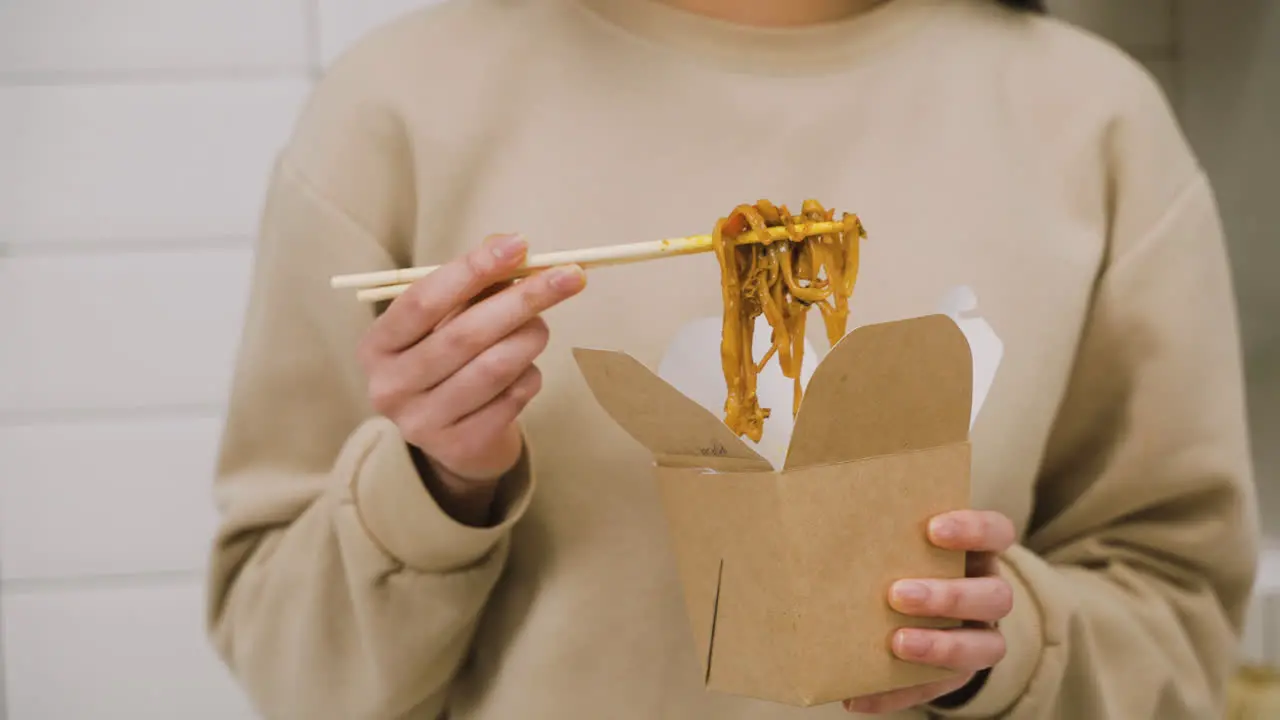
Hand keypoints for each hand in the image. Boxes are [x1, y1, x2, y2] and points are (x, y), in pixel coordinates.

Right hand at [358, 233, 585, 517]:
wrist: (455, 436)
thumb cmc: (451, 358)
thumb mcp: (449, 317)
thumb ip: (473, 282)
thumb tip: (510, 245)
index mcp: (377, 345)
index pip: (423, 300)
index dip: (473, 269)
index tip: (519, 244)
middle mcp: (390, 387)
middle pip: (465, 334)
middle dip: (523, 299)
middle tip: (569, 275)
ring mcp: (422, 423)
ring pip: (494, 368)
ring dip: (531, 337)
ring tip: (542, 325)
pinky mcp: (460, 447)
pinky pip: (511, 399)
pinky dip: (530, 375)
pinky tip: (526, 369)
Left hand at [843, 510, 1016, 714]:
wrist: (902, 608)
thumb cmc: (894, 561)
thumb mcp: (891, 543)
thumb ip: (872, 537)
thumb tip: (806, 527)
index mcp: (976, 552)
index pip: (997, 532)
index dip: (974, 530)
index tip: (933, 530)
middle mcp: (987, 592)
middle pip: (995, 596)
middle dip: (949, 597)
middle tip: (898, 594)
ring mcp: (981, 635)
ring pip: (989, 646)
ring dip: (939, 646)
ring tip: (896, 643)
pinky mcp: (960, 672)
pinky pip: (939, 688)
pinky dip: (900, 693)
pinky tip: (861, 698)